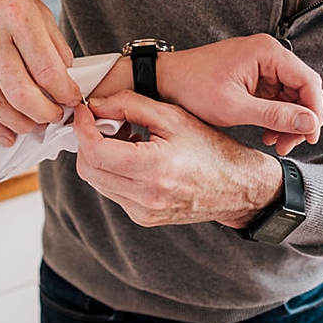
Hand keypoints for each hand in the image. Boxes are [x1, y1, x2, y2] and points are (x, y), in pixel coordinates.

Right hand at [0, 0, 81, 143]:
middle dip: (45, 114)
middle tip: (55, 117)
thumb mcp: (35, 6)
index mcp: (16, 16)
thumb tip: (67, 80)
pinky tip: (6, 134)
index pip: (48, 70)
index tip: (73, 100)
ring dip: (20, 124)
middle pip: (21, 94)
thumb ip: (54, 44)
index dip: (66, 93)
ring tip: (35, 126)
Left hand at [71, 94, 284, 228]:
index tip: (86, 112)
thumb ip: (130, 105)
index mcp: (154, 169)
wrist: (238, 187)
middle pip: (88, 169)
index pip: (95, 151)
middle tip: (106, 123)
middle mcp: (146, 196)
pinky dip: (114, 172)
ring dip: (100, 157)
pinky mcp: (144, 218)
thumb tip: (96, 104)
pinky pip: (113, 192)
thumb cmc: (213, 150)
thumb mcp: (174, 117)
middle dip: (88, 142)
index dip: (83, 128)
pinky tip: (134, 157)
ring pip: (97, 182)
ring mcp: (143, 212)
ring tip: (125, 139)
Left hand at [156, 35, 322, 155]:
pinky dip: (277, 117)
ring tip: (275, 142)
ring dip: (289, 121)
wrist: (164, 82)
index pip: (308, 82)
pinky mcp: (256, 76)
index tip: (310, 137)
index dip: (314, 112)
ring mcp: (263, 64)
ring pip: (293, 95)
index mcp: (267, 52)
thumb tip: (310, 124)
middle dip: (301, 119)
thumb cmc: (193, 88)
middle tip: (288, 144)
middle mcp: (269, 53)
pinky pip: (278, 97)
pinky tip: (267, 132)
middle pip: (304, 89)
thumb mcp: (236, 107)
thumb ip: (276, 116)